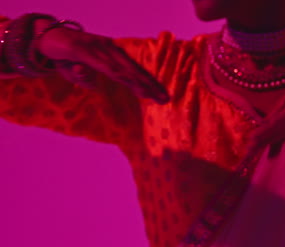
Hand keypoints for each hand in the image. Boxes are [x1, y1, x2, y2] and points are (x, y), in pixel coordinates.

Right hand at [34, 19, 169, 103]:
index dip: (149, 84)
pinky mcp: (83, 49)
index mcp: (113, 56)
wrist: (45, 36)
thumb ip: (86, 79)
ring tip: (149, 94)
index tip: (163, 97)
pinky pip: (99, 62)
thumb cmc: (65, 56)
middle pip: (134, 70)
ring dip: (136, 81)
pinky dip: (113, 72)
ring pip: (120, 68)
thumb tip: (94, 86)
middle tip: (165, 99)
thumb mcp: (75, 72)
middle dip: (150, 85)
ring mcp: (97, 48)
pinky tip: (126, 80)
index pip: (135, 71)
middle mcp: (109, 50)